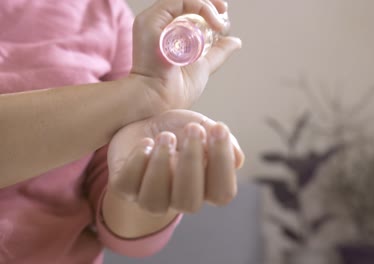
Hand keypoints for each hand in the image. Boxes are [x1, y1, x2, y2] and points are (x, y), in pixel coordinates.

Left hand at [102, 110, 243, 236]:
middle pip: (189, 202)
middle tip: (192, 129)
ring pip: (155, 201)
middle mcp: (180, 199)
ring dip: (161, 166)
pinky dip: (137, 162)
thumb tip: (238, 159)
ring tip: (165, 136)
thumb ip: (224, 141)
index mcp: (207, 188)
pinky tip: (145, 142)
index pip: (222, 193)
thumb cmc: (180, 130)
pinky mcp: (125, 188)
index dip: (222, 163)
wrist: (145, 122)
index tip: (218, 128)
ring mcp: (150, 197)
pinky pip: (127, 187)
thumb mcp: (204, 127)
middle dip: (192, 163)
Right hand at [130, 0, 241, 110]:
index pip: (187, 10)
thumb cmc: (175, 91)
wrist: (160, 101)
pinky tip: (212, 22)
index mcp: (167, 33)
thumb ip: (218, 52)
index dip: (207, 8)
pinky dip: (199, 6)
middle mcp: (158, 24)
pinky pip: (177, 1)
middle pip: (185, 2)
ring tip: (220, 23)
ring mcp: (153, 21)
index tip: (223, 17)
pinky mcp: (150, 21)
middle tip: (223, 13)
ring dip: (206, 6)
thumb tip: (235, 41)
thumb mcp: (203, 66)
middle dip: (209, 3)